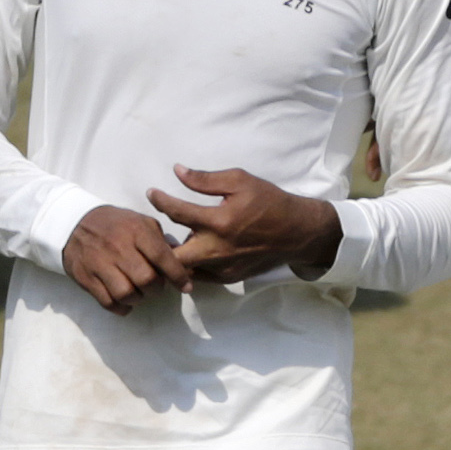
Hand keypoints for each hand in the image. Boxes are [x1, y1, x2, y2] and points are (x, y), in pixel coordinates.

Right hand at [62, 205, 177, 315]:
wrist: (74, 223)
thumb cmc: (117, 225)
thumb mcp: (142, 223)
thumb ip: (163, 242)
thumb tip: (185, 264)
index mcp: (136, 231)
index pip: (161, 257)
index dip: (177, 275)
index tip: (186, 287)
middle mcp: (118, 247)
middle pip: (146, 279)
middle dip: (156, 288)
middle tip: (155, 286)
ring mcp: (100, 263)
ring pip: (126, 294)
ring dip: (138, 299)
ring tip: (139, 292)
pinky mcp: (86, 277)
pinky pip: (107, 302)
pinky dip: (121, 307)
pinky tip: (125, 302)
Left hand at [148, 165, 342, 285]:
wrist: (299, 232)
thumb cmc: (271, 202)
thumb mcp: (241, 181)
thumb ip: (206, 179)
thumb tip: (178, 172)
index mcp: (219, 221)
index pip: (176, 212)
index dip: (159, 200)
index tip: (152, 193)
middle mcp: (218, 248)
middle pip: (172, 255)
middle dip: (160, 244)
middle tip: (156, 231)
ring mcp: (224, 267)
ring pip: (185, 269)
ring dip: (177, 256)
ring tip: (174, 242)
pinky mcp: (230, 278)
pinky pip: (201, 276)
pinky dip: (194, 265)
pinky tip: (195, 252)